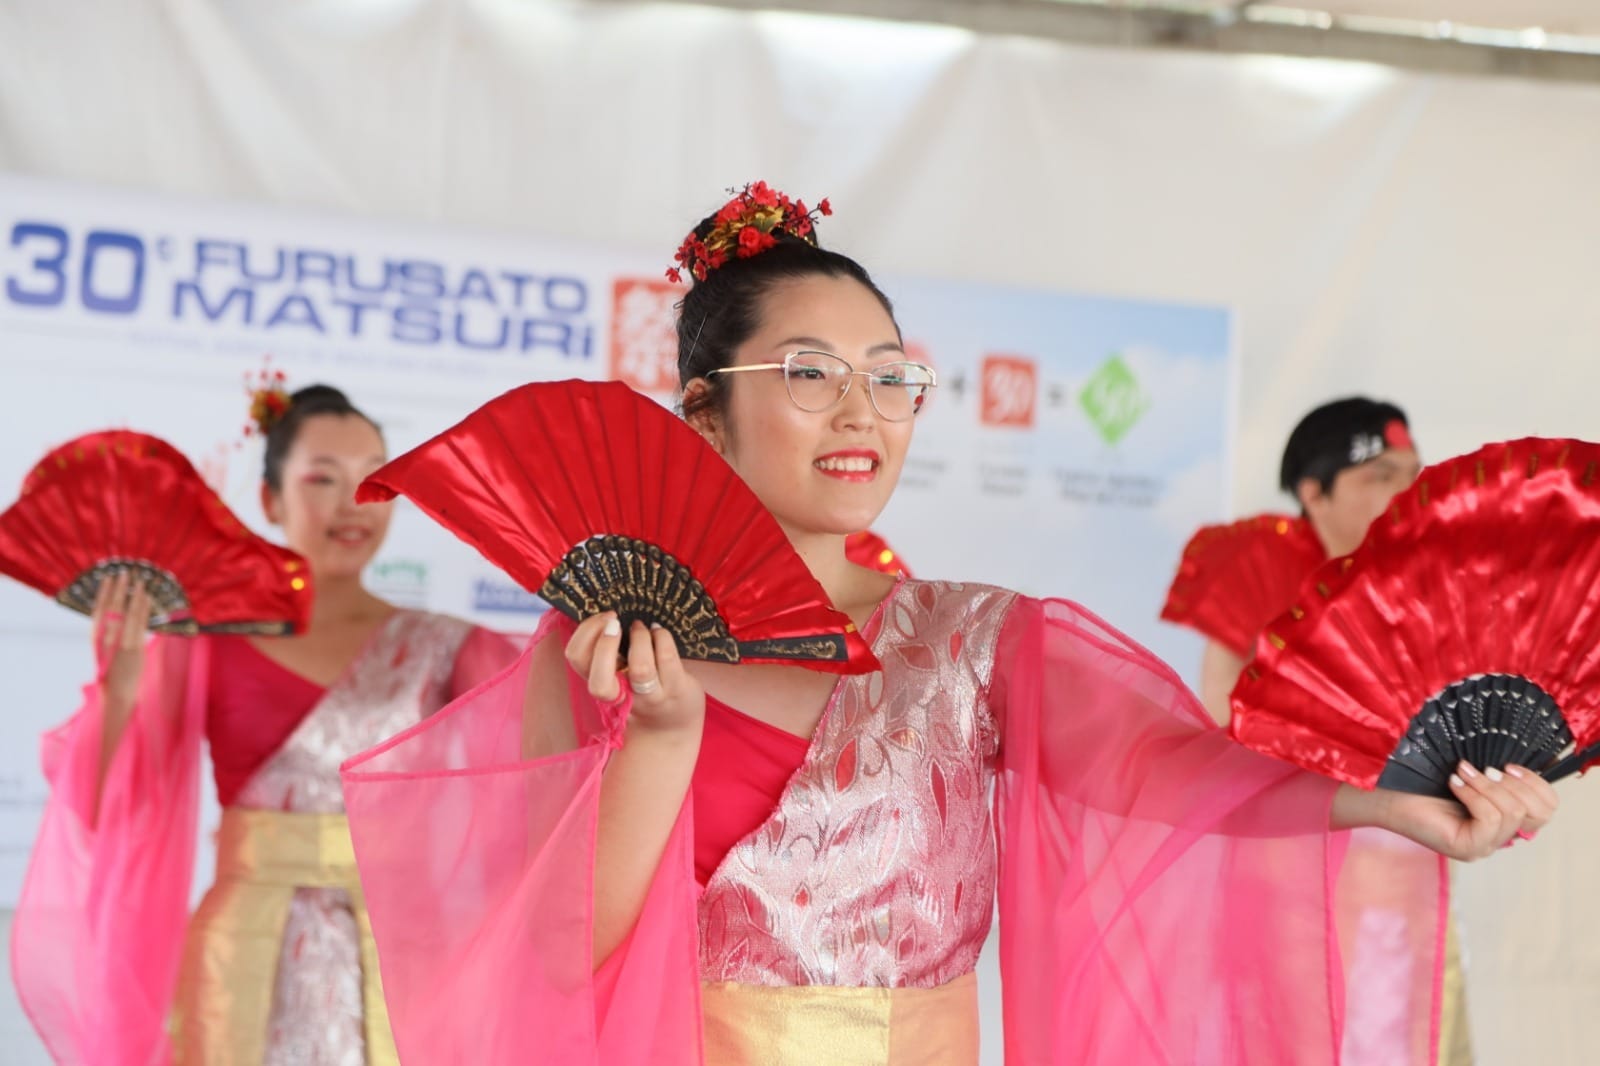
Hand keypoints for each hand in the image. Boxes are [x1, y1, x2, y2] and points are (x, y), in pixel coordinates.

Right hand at [92, 571, 151, 712]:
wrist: (116, 693)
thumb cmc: (111, 671)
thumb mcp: (106, 650)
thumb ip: (109, 633)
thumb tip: (118, 615)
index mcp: (95, 637)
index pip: (98, 610)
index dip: (104, 593)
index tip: (108, 578)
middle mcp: (106, 638)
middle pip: (112, 608)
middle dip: (119, 589)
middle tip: (125, 572)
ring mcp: (120, 642)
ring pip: (128, 613)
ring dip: (134, 595)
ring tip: (139, 581)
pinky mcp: (134, 648)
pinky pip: (140, 624)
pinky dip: (144, 609)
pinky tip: (147, 598)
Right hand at [563, 613, 703, 736]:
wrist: (671, 727)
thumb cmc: (641, 693)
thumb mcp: (618, 677)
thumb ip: (608, 655)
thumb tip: (607, 616)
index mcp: (602, 685)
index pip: (578, 662)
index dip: (585, 636)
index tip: (603, 619)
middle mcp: (623, 696)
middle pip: (599, 681)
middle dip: (604, 644)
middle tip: (615, 621)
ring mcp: (651, 695)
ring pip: (640, 667)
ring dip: (639, 638)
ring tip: (640, 626)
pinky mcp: (676, 688)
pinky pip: (667, 657)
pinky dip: (661, 636)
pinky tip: (659, 631)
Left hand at [1377, 761, 1558, 860]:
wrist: (1386, 793)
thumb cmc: (1424, 780)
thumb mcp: (1471, 774)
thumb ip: (1498, 772)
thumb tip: (1526, 759)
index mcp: (1505, 819)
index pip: (1547, 809)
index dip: (1536, 783)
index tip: (1508, 763)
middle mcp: (1499, 838)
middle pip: (1537, 814)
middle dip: (1514, 785)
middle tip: (1484, 769)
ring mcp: (1484, 847)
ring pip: (1512, 813)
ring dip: (1487, 786)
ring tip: (1461, 772)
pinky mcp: (1467, 848)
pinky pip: (1489, 819)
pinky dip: (1473, 795)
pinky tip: (1454, 783)